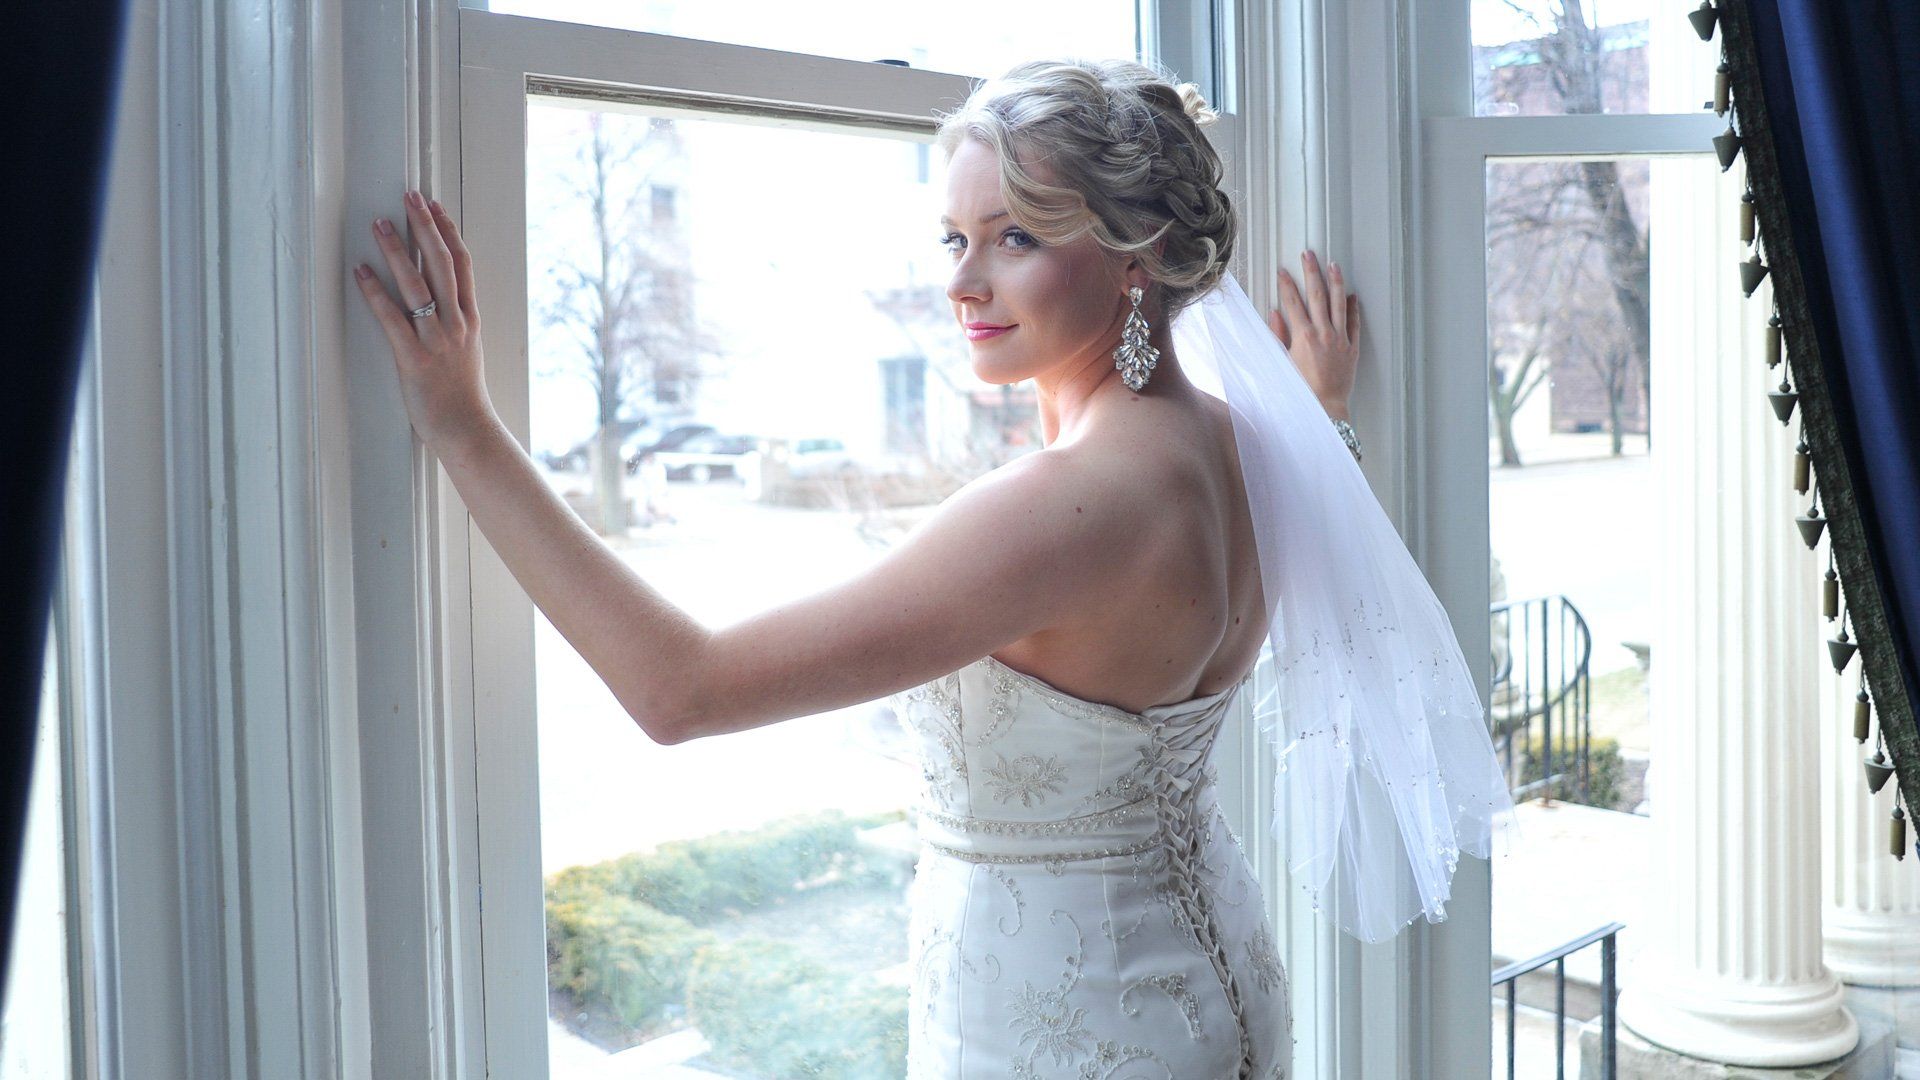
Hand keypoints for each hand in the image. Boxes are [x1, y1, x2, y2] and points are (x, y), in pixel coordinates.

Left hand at [352, 190, 498, 454]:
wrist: (467, 430)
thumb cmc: (463, 395)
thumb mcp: (467, 351)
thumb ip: (456, 322)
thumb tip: (439, 299)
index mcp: (470, 319)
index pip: (463, 264)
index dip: (448, 231)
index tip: (434, 206)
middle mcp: (456, 323)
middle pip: (443, 263)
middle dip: (424, 226)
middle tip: (409, 197)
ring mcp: (437, 340)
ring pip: (418, 284)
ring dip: (397, 250)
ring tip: (379, 224)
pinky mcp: (414, 358)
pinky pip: (392, 319)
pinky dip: (375, 292)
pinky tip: (361, 271)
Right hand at [1269, 249, 1360, 420]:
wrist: (1324, 407)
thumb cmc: (1300, 389)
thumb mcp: (1282, 361)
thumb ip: (1278, 335)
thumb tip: (1273, 313)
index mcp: (1302, 336)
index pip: (1293, 302)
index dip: (1287, 284)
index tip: (1283, 270)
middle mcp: (1323, 333)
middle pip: (1317, 295)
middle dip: (1311, 272)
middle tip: (1308, 254)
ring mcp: (1340, 339)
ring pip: (1339, 303)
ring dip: (1335, 281)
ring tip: (1333, 264)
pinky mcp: (1352, 348)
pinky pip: (1354, 323)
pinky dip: (1353, 308)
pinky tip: (1352, 296)